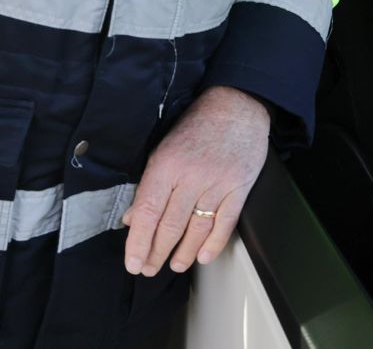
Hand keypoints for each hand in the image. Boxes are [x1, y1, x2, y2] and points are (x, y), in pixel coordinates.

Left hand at [122, 85, 270, 276]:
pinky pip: (226, 222)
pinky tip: (204, 256)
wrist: (237, 105)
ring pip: (197, 228)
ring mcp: (217, 182)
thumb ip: (149, 184)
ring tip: (174, 265)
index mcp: (166, 165)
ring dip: (184, 252)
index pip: (147, 212)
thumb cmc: (197, 125)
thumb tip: (133, 218)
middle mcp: (191, 176)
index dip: (138, 242)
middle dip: (157, 252)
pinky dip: (215, 242)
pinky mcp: (239, 186)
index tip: (132, 262)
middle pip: (171, 225)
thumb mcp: (164, 149)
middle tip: (149, 268)